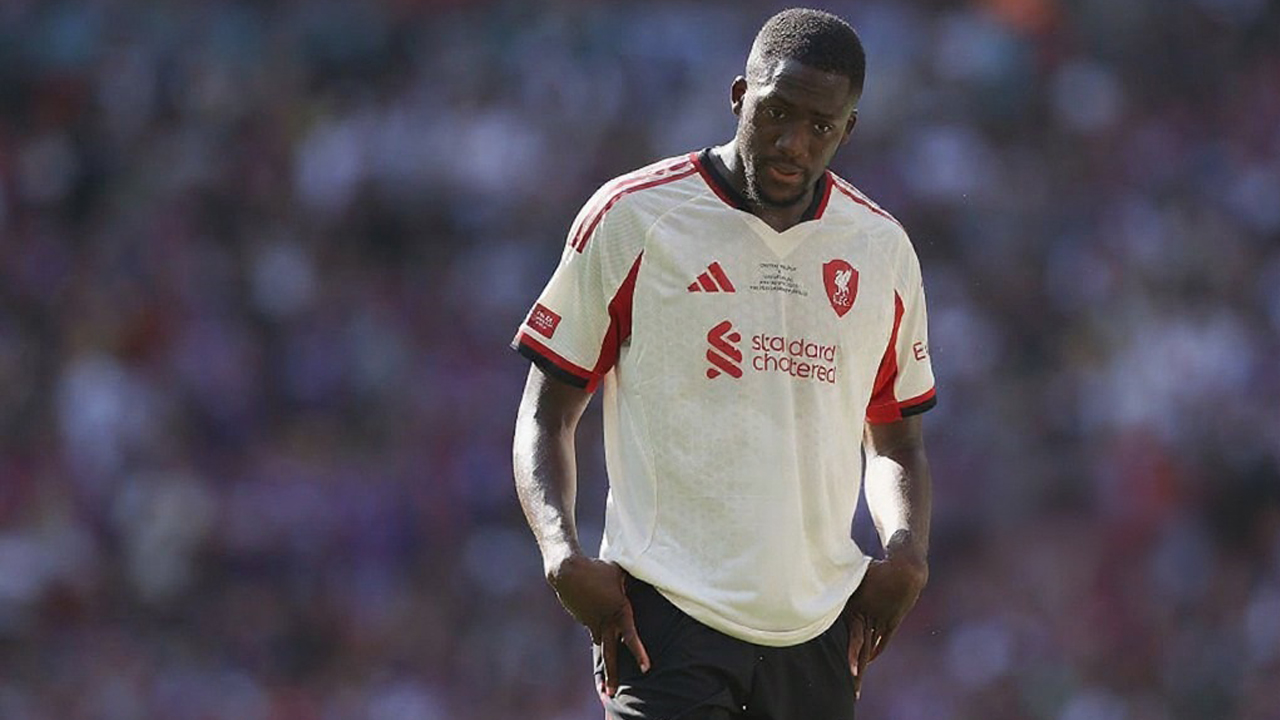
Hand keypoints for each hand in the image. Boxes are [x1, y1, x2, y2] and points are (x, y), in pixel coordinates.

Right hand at [548, 555, 650, 696]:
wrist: (568, 572)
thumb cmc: (597, 569)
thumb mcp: (619, 573)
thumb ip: (630, 581)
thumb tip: (642, 575)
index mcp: (619, 612)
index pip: (631, 636)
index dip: (639, 653)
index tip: (646, 668)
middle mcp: (606, 623)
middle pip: (610, 654)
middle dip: (611, 676)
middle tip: (611, 695)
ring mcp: (593, 624)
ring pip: (601, 648)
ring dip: (604, 669)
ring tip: (605, 689)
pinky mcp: (584, 621)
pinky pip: (595, 632)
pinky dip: (599, 635)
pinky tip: (598, 632)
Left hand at [843, 550, 927, 697]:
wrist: (906, 571)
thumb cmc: (876, 570)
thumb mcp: (855, 576)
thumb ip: (840, 584)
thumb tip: (819, 580)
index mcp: (858, 607)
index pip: (854, 638)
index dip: (852, 655)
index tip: (852, 670)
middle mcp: (870, 618)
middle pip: (861, 648)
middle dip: (855, 667)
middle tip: (851, 684)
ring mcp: (882, 622)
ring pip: (871, 647)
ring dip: (863, 662)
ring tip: (856, 680)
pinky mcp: (892, 622)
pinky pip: (882, 640)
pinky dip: (874, 650)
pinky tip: (868, 661)